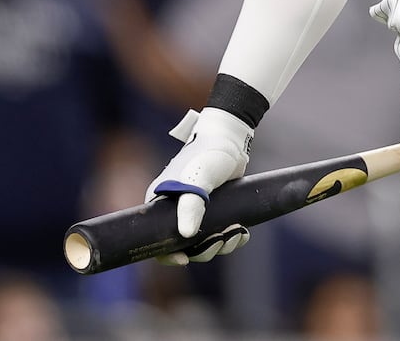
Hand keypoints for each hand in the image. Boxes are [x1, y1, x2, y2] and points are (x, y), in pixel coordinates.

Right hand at [145, 108, 253, 264]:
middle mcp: (176, 211)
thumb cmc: (207, 154)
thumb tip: (187, 235)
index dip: (167, 255)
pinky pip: (221, 234)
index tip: (184, 260)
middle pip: (185, 246)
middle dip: (204, 249)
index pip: (157, 240)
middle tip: (220, 241)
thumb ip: (192, 206)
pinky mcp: (216, 211)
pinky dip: (232, 238)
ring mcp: (198, 212)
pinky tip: (242, 232)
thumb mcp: (198, 178)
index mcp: (161, 205)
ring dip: (221, 244)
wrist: (231, 139)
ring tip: (236, 233)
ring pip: (206, 242)